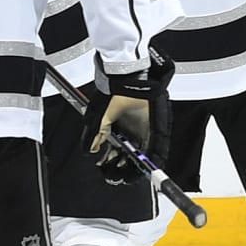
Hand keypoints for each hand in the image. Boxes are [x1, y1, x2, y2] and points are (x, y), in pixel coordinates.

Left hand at [78, 53, 173, 183]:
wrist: (125, 67)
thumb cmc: (123, 85)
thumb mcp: (106, 111)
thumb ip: (98, 131)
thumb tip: (92, 148)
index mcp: (153, 128)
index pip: (152, 157)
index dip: (138, 171)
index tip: (126, 178)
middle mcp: (152, 129)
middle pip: (142, 155)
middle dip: (125, 167)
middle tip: (111, 173)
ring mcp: (145, 125)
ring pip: (135, 149)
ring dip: (120, 158)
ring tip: (105, 164)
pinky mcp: (138, 121)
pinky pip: (131, 139)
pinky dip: (120, 147)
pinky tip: (107, 152)